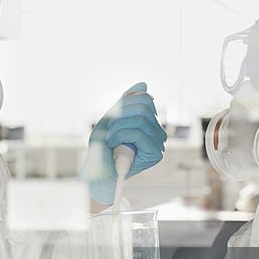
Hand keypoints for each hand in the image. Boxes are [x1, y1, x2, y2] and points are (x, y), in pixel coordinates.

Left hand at [80, 82, 166, 204]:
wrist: (99, 173)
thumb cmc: (104, 148)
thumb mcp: (111, 120)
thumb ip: (126, 102)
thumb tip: (144, 84)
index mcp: (149, 121)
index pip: (145, 99)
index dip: (125, 104)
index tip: (112, 119)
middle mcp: (157, 131)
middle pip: (144, 107)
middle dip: (120, 116)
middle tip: (109, 131)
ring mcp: (158, 142)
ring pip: (141, 120)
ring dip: (118, 128)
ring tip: (110, 140)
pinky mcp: (155, 153)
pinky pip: (139, 133)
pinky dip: (121, 136)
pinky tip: (114, 144)